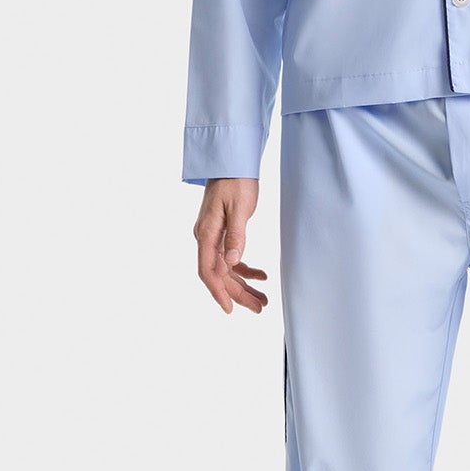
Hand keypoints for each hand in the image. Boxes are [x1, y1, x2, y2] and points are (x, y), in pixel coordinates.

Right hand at [194, 177, 268, 313]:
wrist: (232, 161)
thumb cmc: (236, 181)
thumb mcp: (240, 208)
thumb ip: (236, 236)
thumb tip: (232, 262)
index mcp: (206, 234)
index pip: (208, 271)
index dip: (218, 292)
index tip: (229, 309)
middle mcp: (206, 238)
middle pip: (220, 274)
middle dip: (238, 294)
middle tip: (260, 307)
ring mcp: (213, 236)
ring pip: (227, 269)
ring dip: (244, 285)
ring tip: (263, 299)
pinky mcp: (222, 233)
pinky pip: (231, 257)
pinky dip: (246, 269)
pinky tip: (262, 275)